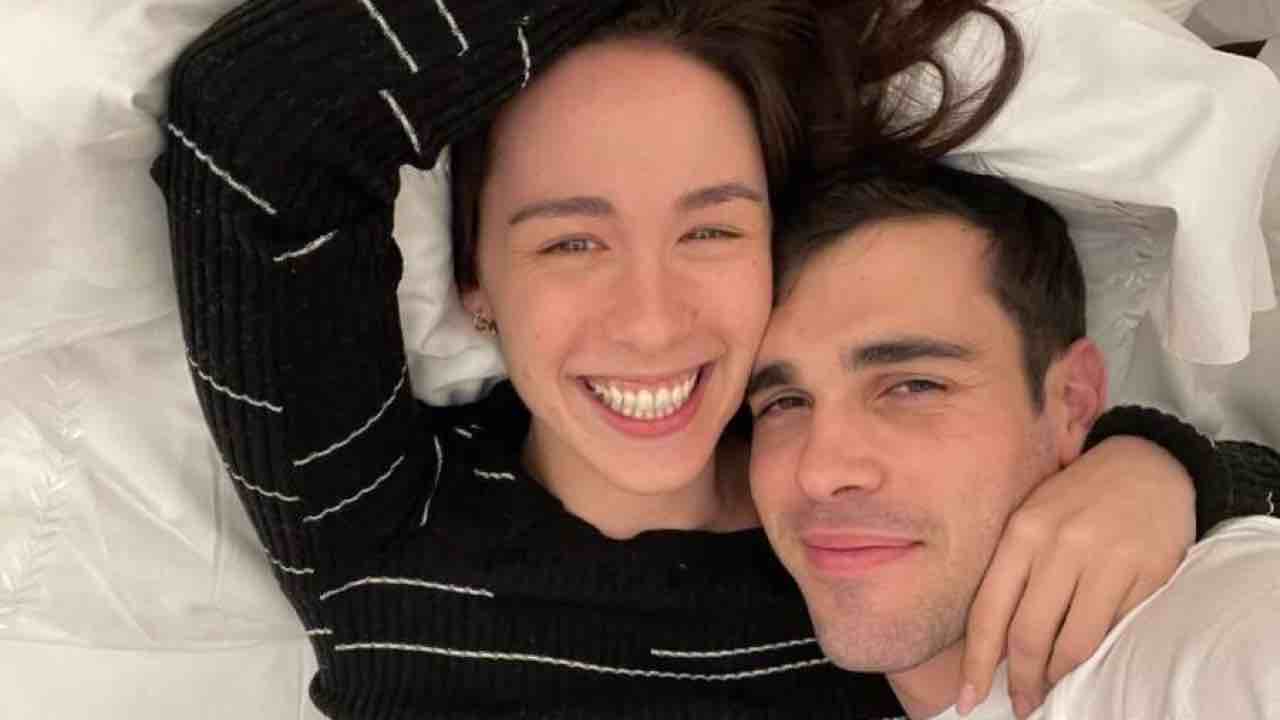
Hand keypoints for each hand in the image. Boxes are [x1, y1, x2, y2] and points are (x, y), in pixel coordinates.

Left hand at [957, 436, 1194, 717]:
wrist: (1148, 464)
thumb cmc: (1078, 499)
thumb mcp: (1033, 519)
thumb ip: (1013, 571)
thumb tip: (991, 642)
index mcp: (1021, 531)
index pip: (988, 610)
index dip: (977, 661)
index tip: (968, 697)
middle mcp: (1059, 544)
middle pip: (1027, 633)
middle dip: (1020, 679)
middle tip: (1022, 703)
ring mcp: (1105, 558)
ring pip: (1073, 641)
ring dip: (1058, 675)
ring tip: (1051, 690)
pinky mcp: (1147, 571)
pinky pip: (1114, 629)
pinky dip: (1096, 655)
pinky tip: (1086, 664)